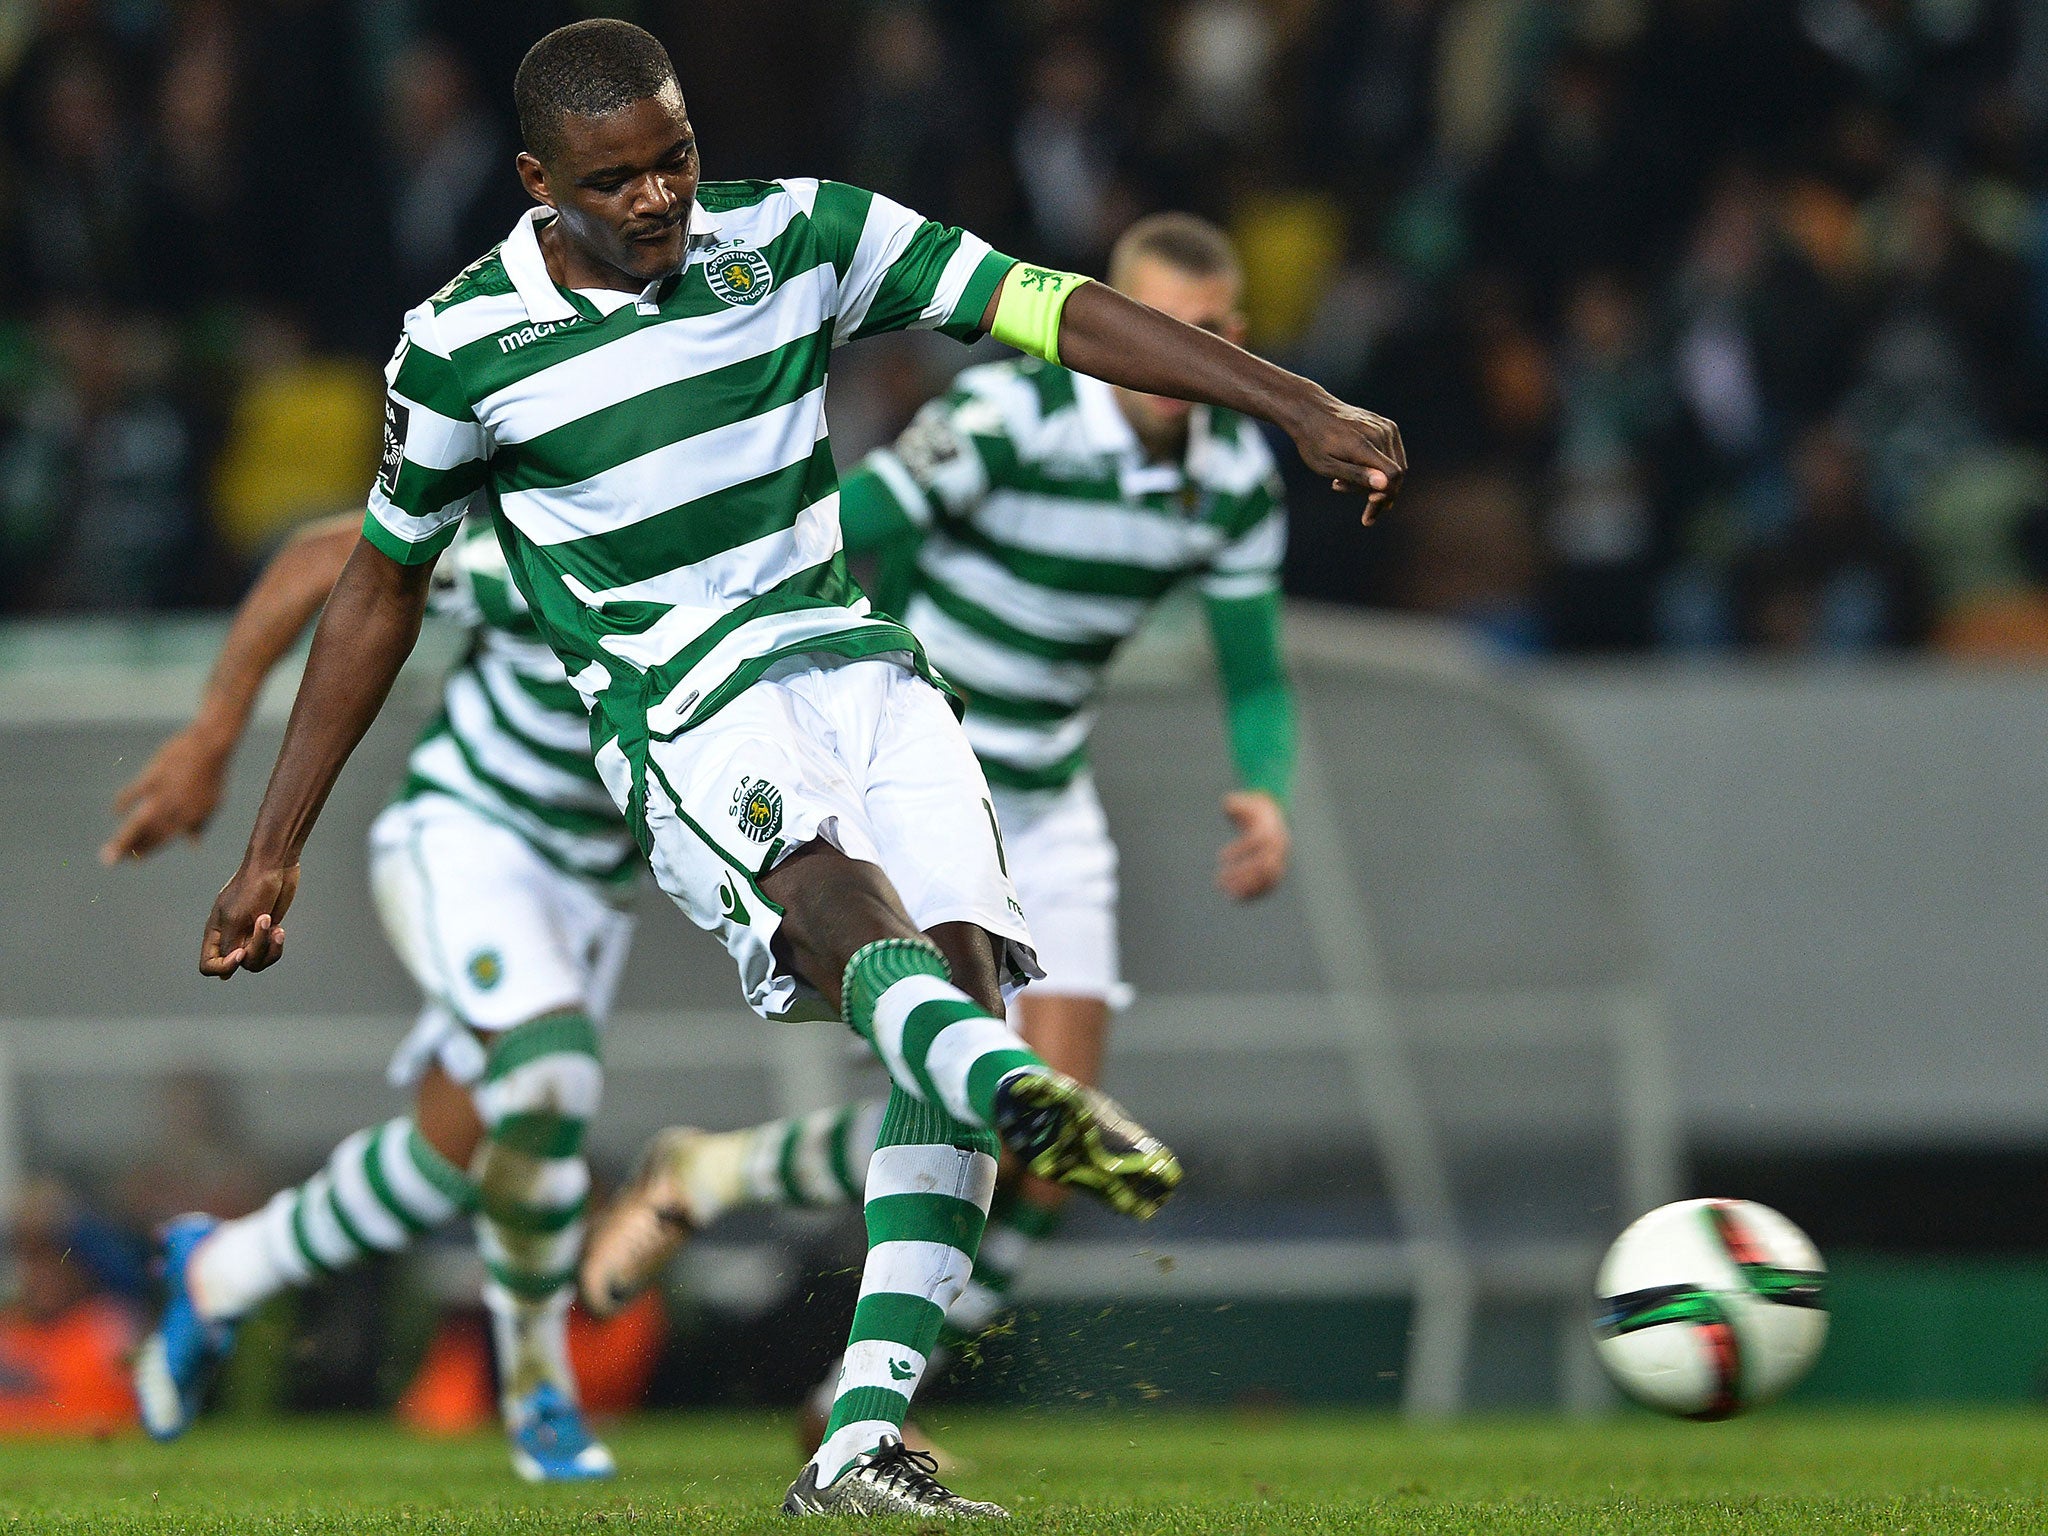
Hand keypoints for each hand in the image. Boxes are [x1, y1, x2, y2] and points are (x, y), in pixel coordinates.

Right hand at [101, 725, 232, 865]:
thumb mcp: (212, 803)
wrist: (209, 745)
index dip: (149, 849)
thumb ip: (200, 825)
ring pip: (140, 821)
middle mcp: (178, 808)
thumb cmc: (211, 775)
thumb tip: (193, 845)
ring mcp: (165, 792)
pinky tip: (115, 811)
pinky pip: (134, 791)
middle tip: (112, 861)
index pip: (166, 839)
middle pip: (150, 834)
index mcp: (192, 816)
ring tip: (108, 851)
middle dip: (131, 848)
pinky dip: (123, 801)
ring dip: (123, 838)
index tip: (135, 860)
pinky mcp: (154, 775)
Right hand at [201, 858, 299, 976]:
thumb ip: (229, 945)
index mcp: (215, 932)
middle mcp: (230, 936)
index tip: (242, 951)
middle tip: (264, 922)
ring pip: (256, 962)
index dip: (225, 966)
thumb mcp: (237, 918)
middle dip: (256, 949)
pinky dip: (276, 945)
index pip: (208, 965)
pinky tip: (280, 929)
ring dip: (269, 949)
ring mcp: (249, 934)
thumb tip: (223, 977)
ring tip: (277, 930)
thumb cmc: (253, 887)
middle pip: (238, 965)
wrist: (275, 865)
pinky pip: (270, 952)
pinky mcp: (266, 931)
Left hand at [1217, 790, 1289, 901]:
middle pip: (1263, 864)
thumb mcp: (1245, 803)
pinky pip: (1268, 887)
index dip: (1239, 850)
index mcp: (1270, 830)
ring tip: (1226, 893)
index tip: (1219, 857)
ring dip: (1247, 888)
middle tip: (1219, 881)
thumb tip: (1228, 804)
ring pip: (1267, 880)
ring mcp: (1280, 861)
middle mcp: (1278, 848)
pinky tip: (1235, 898)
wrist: (1274, 818)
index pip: (1256, 841)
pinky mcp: (1277, 872)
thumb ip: (1236, 804)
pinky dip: (1253, 894)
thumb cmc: (1253, 810)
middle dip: (1242, 873)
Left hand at [1284, 390, 1405, 524]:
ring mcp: (1386, 427)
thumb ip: (1356, 475)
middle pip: (1396, 474)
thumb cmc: (1313, 442)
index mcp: (1364, 444)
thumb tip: (1384, 486)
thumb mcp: (1326, 466)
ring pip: (1396, 466)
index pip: (1393, 475)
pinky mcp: (1387, 426)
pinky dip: (1380, 470)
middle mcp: (1380, 433)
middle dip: (1382, 497)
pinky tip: (1355, 472)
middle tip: (1365, 515)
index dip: (1386, 496)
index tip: (1369, 512)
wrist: (1311, 411)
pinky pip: (1393, 455)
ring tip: (1344, 486)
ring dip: (1379, 484)